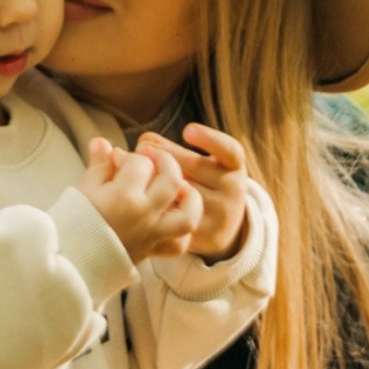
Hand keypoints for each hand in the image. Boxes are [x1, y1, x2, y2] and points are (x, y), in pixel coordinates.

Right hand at [77, 138, 200, 263]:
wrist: (67, 263)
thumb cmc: (72, 223)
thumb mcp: (83, 189)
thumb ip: (99, 165)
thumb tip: (102, 142)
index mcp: (124, 195)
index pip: (140, 163)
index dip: (129, 156)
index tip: (116, 160)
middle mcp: (143, 214)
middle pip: (172, 179)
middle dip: (165, 162)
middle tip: (151, 160)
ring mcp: (150, 234)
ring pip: (188, 215)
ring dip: (189, 198)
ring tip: (179, 187)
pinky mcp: (151, 251)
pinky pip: (179, 244)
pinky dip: (183, 232)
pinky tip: (173, 217)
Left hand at [135, 123, 252, 261]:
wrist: (219, 227)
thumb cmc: (202, 183)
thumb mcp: (201, 164)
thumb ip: (174, 150)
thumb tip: (144, 141)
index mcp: (235, 169)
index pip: (230, 151)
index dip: (210, 139)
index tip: (187, 130)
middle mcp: (232, 193)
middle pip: (196, 167)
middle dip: (165, 153)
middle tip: (141, 147)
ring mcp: (218, 218)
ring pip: (182, 192)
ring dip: (154, 178)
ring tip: (134, 170)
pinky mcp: (200, 237)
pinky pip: (173, 217)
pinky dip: (156, 204)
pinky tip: (142, 196)